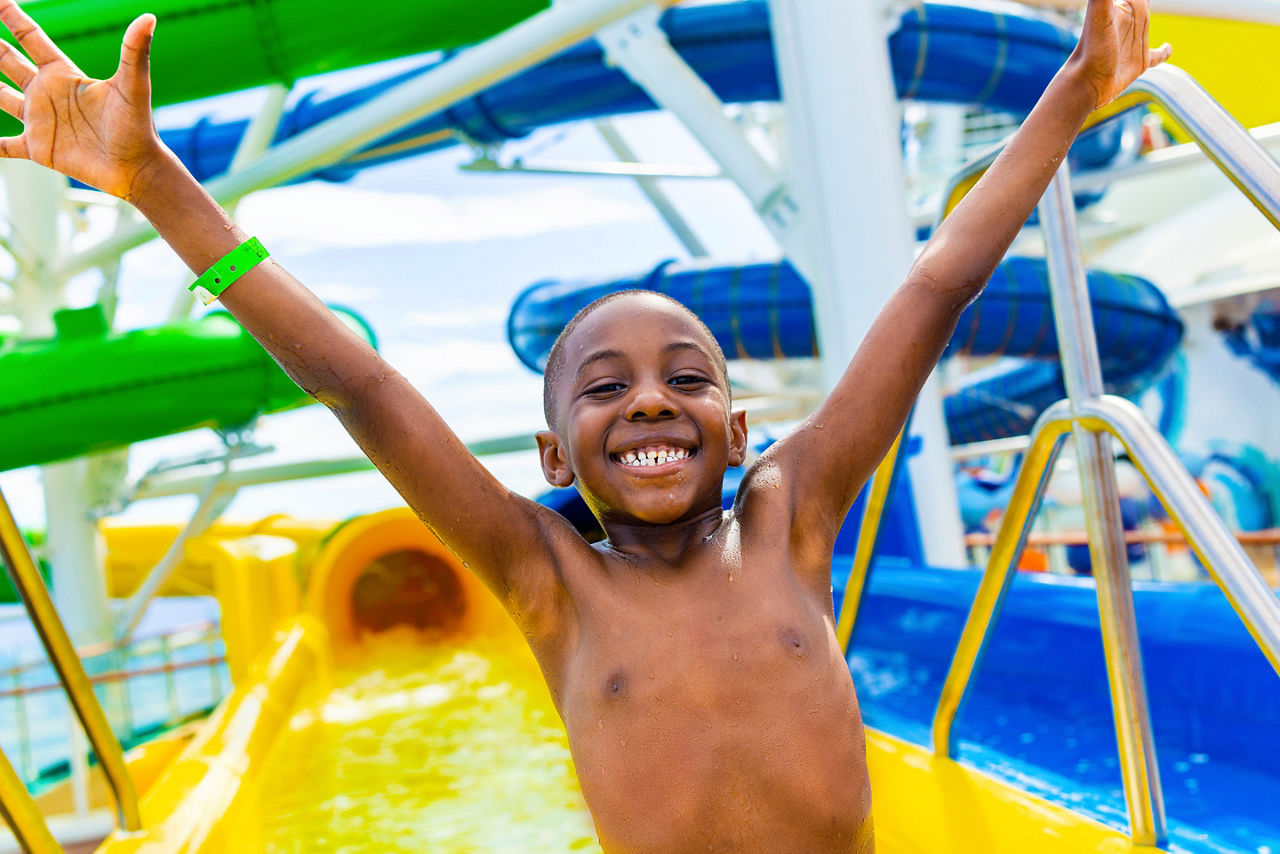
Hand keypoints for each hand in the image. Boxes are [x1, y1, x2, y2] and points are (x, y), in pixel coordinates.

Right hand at [0, 0, 162, 199]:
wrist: (136, 168)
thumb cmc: (137, 126)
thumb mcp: (132, 86)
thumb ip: (134, 52)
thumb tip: (149, 17)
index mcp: (64, 74)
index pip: (31, 38)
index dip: (13, 17)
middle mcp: (47, 93)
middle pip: (8, 61)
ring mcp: (40, 120)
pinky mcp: (37, 148)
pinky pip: (2, 145)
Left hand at [1073, 0, 1171, 107]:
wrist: (1084, 84)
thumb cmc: (1092, 50)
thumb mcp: (1100, 15)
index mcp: (1123, 9)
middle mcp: (1129, 24)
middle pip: (1143, 4)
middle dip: (1142, 1)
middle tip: (1140, 2)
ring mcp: (1134, 44)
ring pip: (1146, 25)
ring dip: (1148, 17)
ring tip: (1146, 7)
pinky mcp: (1139, 64)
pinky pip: (1156, 56)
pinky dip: (1163, 52)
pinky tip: (1169, 48)